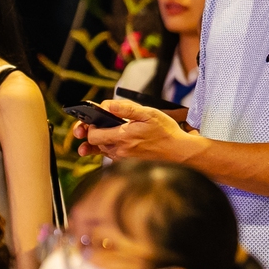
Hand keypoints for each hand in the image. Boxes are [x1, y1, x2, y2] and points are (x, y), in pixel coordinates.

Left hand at [79, 97, 201, 163]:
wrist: (178, 151)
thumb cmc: (165, 132)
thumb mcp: (148, 113)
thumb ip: (126, 109)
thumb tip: (107, 105)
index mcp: (122, 137)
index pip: (92, 136)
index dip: (90, 126)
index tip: (96, 119)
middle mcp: (120, 151)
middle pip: (95, 143)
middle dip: (94, 132)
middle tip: (98, 123)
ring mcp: (123, 159)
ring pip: (102, 149)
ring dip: (102, 140)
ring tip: (110, 130)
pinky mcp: (127, 164)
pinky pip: (111, 155)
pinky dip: (110, 147)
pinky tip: (119, 140)